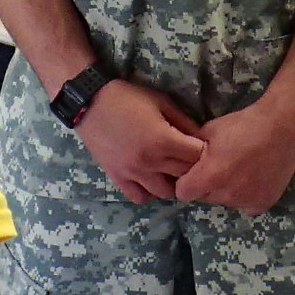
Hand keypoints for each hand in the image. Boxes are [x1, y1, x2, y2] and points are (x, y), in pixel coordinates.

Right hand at [72, 79, 207, 203]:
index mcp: (163, 140)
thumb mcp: (161, 102)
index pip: (197, 157)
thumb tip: (203, 137)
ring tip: (171, 170)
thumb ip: (184, 121)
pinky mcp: (117, 178)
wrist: (90, 103)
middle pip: (184, 176)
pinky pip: (140, 197)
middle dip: (192, 167)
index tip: (203, 145)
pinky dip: (149, 192)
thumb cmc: (128, 98)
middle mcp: (150, 161)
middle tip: (190, 158)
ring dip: (173, 183)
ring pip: (165, 192)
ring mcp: (132, 173)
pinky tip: (151, 178)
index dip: (204, 151)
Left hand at [173, 100, 294, 216]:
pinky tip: (253, 178)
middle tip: (220, 166)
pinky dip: (247, 196)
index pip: (183, 193)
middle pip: (205, 197)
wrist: (281, 126)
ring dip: (227, 190)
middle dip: (207, 185)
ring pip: (226, 201)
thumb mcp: (209, 130)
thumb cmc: (243, 124)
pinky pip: (246, 206)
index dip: (185, 182)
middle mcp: (226, 194)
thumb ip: (192, 150)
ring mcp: (246, 201)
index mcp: (210, 176)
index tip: (193, 172)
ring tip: (240, 169)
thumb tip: (180, 158)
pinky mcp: (264, 203)